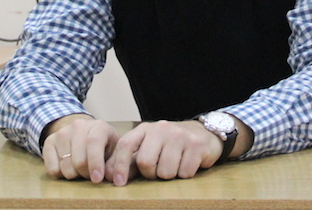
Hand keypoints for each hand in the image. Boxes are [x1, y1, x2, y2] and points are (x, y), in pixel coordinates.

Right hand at [42, 114, 118, 182]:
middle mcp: (78, 126)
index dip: (95, 163)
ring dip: (73, 175)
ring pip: (65, 165)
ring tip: (80, 170)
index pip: (94, 143)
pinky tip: (67, 168)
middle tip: (90, 175)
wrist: (83, 132)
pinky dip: (60, 174)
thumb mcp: (114, 150)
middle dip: (85, 174)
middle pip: (78, 159)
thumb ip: (115, 163)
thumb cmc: (103, 145)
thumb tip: (111, 176)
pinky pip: (51, 168)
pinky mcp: (49, 141)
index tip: (97, 179)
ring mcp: (62, 132)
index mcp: (98, 126)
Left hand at [106, 120, 223, 185]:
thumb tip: (108, 175)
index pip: (126, 144)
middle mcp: (161, 128)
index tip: (118, 183)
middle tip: (159, 170)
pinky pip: (184, 172)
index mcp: (146, 129)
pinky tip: (188, 164)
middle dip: (151, 173)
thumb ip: (129, 161)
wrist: (203, 134)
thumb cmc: (170, 145)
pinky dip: (185, 174)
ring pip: (166, 171)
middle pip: (145, 161)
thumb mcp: (149, 147)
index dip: (119, 165)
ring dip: (170, 175)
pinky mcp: (196, 145)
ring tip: (175, 166)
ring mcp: (179, 135)